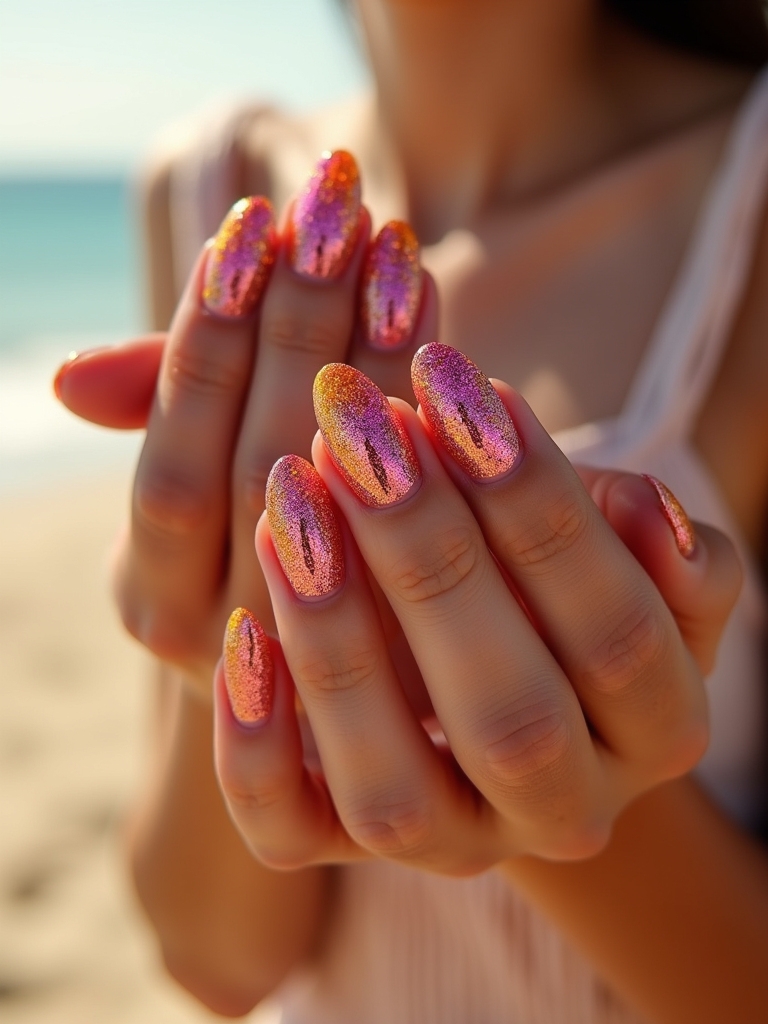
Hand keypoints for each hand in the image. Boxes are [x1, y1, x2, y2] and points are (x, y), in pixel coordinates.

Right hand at [55, 153, 435, 695]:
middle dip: (296, 325)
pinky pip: (429, 542)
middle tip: (337, 208)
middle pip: (259, 466)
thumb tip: (66, 380)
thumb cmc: (290, 533)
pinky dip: (443, 437)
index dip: (206, 342)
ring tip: (399, 250)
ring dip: (372, 362)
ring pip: (345, 496)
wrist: (393, 651)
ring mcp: (324, 663)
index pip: (171, 464)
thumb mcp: (215, 477)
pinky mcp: (418, 663)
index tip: (251, 224)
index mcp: (153, 597)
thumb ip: (166, 419)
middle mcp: (225, 641)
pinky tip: (460, 356)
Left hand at [213, 347, 739, 870]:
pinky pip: (288, 835)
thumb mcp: (620, 549)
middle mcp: (560, 812)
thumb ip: (649, 536)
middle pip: (510, 720)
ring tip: (291, 492)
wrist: (490, 670)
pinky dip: (253, 750)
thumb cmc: (552, 581)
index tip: (463, 388)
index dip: (543, 507)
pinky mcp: (340, 851)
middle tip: (360, 426)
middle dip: (431, 559)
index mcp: (657, 734)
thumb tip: (645, 511)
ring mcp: (448, 845)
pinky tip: (236, 633)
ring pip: (391, 791)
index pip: (618, 635)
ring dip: (336, 641)